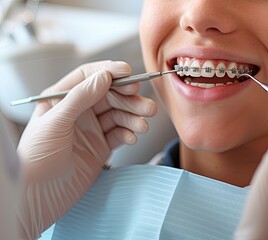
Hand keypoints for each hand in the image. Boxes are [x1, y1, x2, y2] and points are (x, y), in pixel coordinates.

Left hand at [16, 61, 156, 238]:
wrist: (40, 196)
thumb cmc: (37, 158)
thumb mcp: (56, 121)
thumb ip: (81, 97)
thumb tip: (104, 76)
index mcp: (61, 99)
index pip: (89, 77)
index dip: (110, 72)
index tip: (129, 72)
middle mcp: (78, 111)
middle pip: (110, 95)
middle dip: (129, 99)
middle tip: (146, 106)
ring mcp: (91, 129)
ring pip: (119, 114)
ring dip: (133, 118)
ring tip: (143, 125)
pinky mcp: (101, 146)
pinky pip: (120, 134)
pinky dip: (128, 134)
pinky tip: (132, 138)